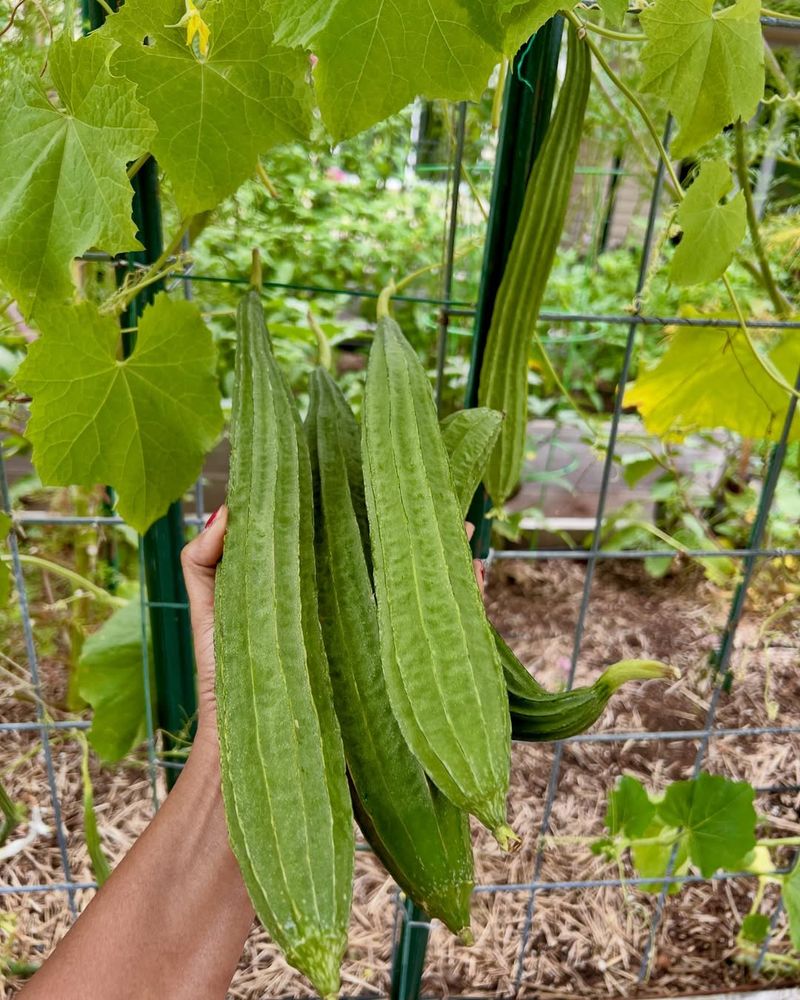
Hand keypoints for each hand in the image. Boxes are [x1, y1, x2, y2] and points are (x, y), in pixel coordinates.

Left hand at [179, 508, 485, 749]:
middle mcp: (353, 609)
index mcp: (317, 587)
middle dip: (424, 530)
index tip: (390, 478)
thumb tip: (229, 507)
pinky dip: (464, 607)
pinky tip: (473, 579)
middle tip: (446, 502)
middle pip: (396, 561)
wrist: (247, 747)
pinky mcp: (394, 674)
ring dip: (449, 561)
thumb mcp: (211, 610)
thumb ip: (205, 560)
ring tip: (465, 530)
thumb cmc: (226, 677)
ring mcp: (376, 640)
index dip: (374, 511)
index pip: (354, 540)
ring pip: (422, 592)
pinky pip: (436, 637)